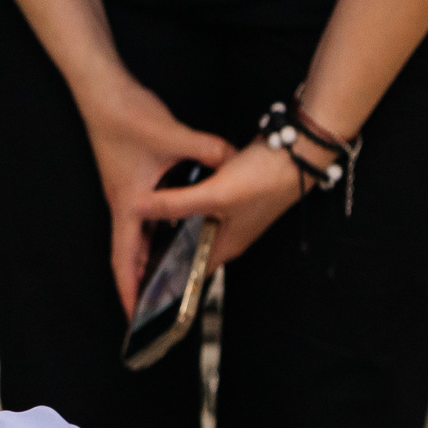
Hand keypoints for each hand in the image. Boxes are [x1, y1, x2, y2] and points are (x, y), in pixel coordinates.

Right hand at [81, 82, 237, 312]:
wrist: (101, 89)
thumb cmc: (125, 115)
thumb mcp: (171, 136)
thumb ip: (207, 151)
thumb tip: (233, 161)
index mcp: (129, 204)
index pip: (124, 259)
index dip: (129, 291)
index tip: (135, 319)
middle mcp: (125, 203)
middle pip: (131, 253)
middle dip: (142, 283)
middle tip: (159, 308)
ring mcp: (128, 191)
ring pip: (140, 235)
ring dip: (151, 258)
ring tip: (172, 279)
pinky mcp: (134, 178)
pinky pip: (147, 217)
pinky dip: (159, 232)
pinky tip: (180, 231)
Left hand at [151, 139, 308, 271]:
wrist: (296, 153)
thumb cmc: (264, 180)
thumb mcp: (215, 194)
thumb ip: (176, 203)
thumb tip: (138, 207)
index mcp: (226, 245)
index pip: (189, 269)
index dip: (164, 274)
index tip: (137, 273)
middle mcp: (227, 234)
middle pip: (188, 244)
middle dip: (162, 244)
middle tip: (131, 239)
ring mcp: (230, 213)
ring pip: (193, 221)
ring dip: (172, 219)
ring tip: (140, 213)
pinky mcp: (231, 193)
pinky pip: (201, 202)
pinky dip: (185, 199)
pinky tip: (166, 188)